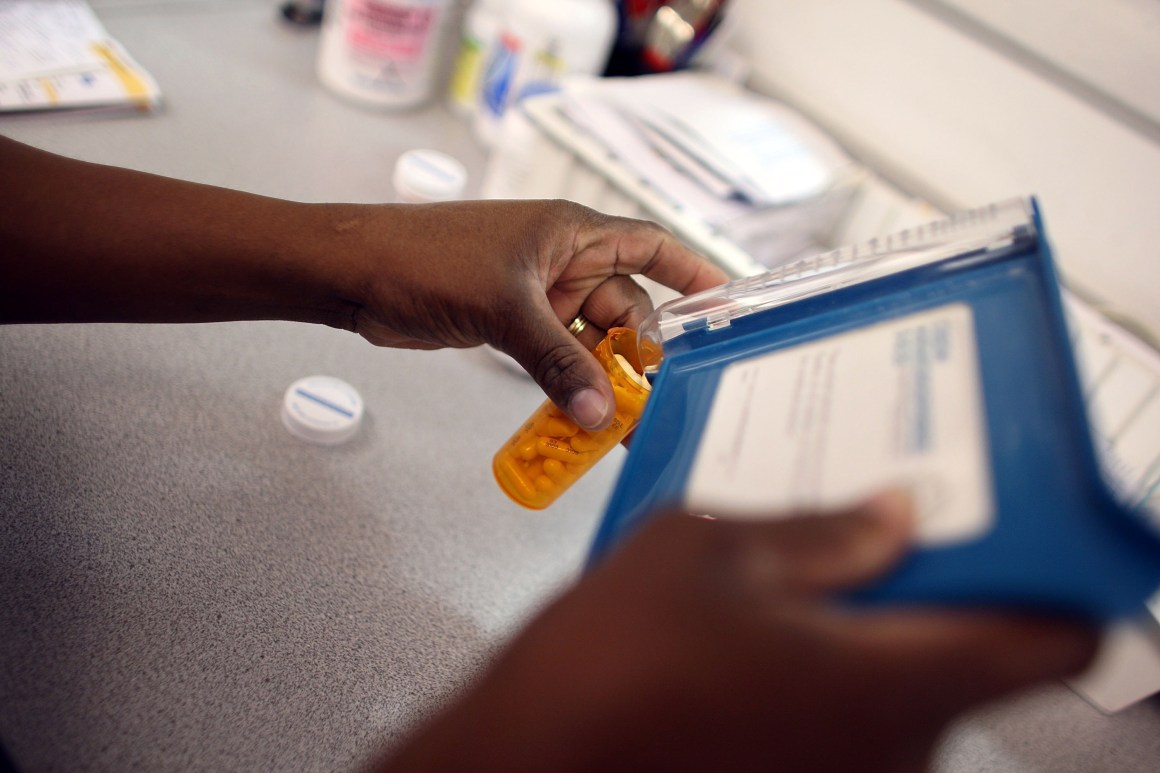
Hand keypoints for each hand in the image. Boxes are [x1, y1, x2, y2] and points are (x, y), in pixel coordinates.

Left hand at [342, 199, 727, 429]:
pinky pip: (559, 357)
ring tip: (623, 425)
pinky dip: (570, 384)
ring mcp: (538, 295)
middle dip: (641, 354)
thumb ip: (558, 363)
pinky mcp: (515, 324)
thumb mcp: (505, 310)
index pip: (651, 246)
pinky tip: (580, 417)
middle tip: (659, 402)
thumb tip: (602, 414)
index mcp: (572, 233)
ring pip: (591, 341)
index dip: (692, 273)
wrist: (357, 275)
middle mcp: (563, 261)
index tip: (727, 304)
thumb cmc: (426, 259)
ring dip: (603, 378)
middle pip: (625, 309)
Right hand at [379, 493, 1096, 772]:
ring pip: (904, 683)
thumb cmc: (604, 674)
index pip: (1054, 634)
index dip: (1053, 572)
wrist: (526, 769)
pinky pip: (853, 719)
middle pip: (974, 651)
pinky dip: (828, 666)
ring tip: (792, 568)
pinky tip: (757, 629)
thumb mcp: (707, 552)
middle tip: (879, 518)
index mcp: (890, 680)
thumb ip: (818, 529)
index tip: (1023, 527)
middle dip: (932, 581)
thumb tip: (890, 515)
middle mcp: (893, 753)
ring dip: (868, 621)